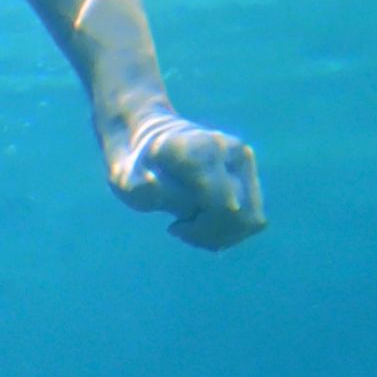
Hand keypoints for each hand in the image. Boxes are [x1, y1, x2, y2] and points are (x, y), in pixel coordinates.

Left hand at [112, 113, 264, 249]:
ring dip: (222, 235)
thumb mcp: (124, 179)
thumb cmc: (134, 167)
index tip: (173, 228)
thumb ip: (139, 188)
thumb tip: (153, 186)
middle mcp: (230, 150)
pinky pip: (253, 217)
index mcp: (199, 150)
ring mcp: (244, 159)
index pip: (223, 205)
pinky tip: (202, 222)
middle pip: (242, 215)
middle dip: (212, 235)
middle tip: (182, 231)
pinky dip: (229, 230)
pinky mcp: (249, 171)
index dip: (201, 229)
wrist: (146, 140)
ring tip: (191, 227)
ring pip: (253, 220)